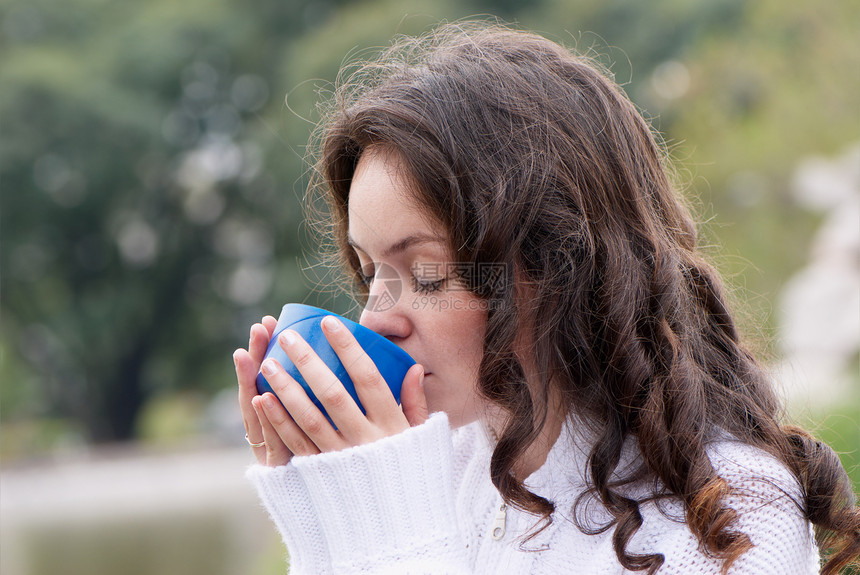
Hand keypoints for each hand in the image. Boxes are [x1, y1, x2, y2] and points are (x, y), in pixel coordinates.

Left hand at [237, 315, 428, 466]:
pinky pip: (296, 445)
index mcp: (392, 424)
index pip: (368, 377)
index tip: (328, 323)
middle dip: (308, 362)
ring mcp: (341, 458)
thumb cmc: (411, 472)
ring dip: (286, 388)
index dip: (348, 348)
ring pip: (309, 418)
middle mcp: (365, 440)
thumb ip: (416, 402)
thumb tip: (413, 367)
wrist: (398, 527)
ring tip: (268, 363)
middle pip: (333, 393)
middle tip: (288, 337)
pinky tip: (263, 400)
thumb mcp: (421, 437)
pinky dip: (278, 421)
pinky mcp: (322, 474)